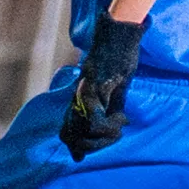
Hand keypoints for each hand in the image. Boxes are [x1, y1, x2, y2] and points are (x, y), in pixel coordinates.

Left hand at [60, 11, 145, 159]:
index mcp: (79, 97)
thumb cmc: (118, 58)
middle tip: (113, 138)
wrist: (119, 32)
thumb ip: (111, 110)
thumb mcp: (115, 89)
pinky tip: (122, 120)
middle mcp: (78, 96)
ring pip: (86, 127)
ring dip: (105, 136)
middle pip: (73, 134)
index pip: (66, 131)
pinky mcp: (97, 84)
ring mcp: (86, 90)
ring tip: (119, 129)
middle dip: (92, 147)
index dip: (76, 147)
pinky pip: (96, 113)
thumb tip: (117, 126)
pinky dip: (110, 124)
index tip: (83, 155)